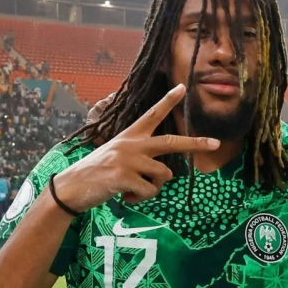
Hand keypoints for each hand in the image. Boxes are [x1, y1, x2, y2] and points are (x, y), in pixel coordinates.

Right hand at [54, 84, 219, 209]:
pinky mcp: (125, 177)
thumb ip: (142, 159)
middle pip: (171, 142)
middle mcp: (132, 144)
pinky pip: (150, 191)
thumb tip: (168, 175)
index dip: (168, 101)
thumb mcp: (118, 156)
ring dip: (152, 188)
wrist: (71, 188)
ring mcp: (129, 159)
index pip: (152, 114)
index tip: (183, 87)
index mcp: (130, 136)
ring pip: (163, 176)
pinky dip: (140, 199)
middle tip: (216, 143)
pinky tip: (124, 196)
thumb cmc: (98, 173)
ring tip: (130, 188)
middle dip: (195, 144)